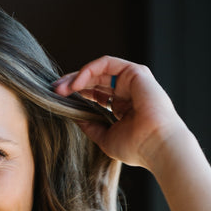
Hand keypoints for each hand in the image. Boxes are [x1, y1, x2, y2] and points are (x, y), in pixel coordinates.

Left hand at [54, 56, 186, 171]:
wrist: (156, 145)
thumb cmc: (136, 147)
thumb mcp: (106, 138)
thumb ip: (91, 126)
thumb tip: (75, 118)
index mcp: (124, 108)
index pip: (97, 94)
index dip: (78, 94)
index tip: (59, 100)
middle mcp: (129, 92)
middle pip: (95, 81)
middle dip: (73, 84)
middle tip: (54, 91)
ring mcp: (133, 81)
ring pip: (99, 70)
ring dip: (77, 77)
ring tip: (60, 89)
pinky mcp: (136, 72)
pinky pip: (107, 64)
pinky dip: (89, 70)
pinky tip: (76, 84)